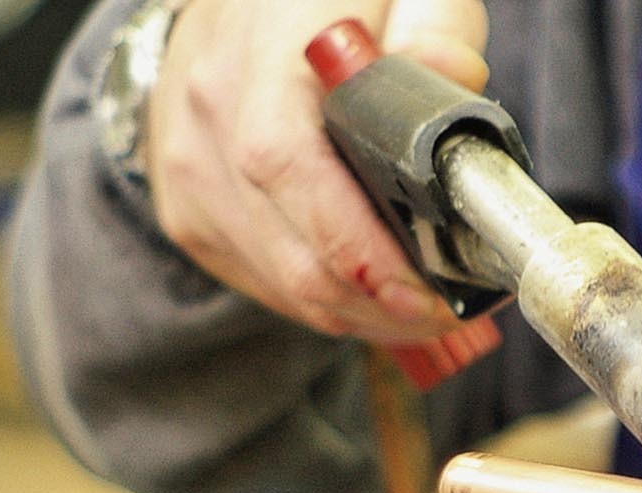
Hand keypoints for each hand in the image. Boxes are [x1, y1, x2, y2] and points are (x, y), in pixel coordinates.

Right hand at [147, 0, 486, 342]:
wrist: (238, 6)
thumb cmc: (335, 2)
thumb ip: (435, 29)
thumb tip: (452, 75)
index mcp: (271, 43)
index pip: (287, 160)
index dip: (353, 241)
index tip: (419, 286)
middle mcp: (215, 103)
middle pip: (290, 242)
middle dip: (378, 299)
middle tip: (447, 313)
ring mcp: (191, 161)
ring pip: (279, 278)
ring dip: (360, 313)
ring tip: (423, 312)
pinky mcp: (188, 207)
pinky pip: (262, 280)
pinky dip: (324, 303)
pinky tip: (373, 297)